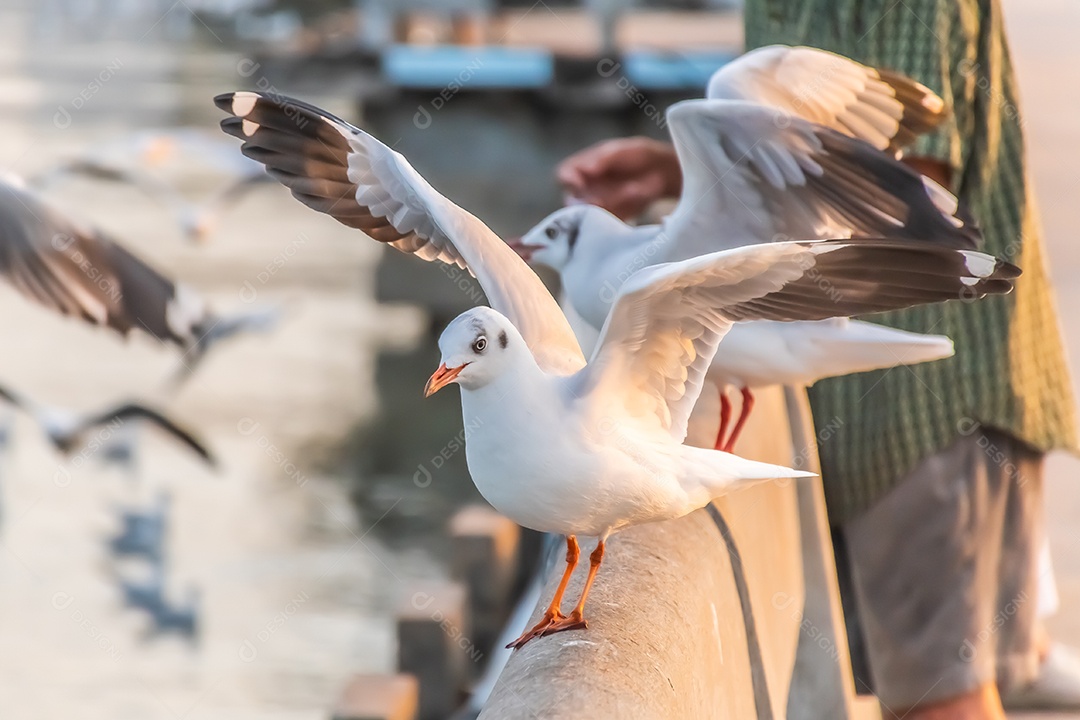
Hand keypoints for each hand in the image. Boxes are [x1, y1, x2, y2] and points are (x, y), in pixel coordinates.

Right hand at [556, 137, 681, 220]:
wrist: (663, 171)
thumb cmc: (637, 154)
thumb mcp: (620, 150)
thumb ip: (603, 158)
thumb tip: (587, 169)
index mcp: (581, 167)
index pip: (563, 175)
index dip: (568, 180)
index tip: (580, 184)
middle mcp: (585, 188)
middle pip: (572, 200)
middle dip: (585, 201)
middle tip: (600, 199)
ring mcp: (598, 205)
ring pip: (590, 213)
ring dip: (608, 205)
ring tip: (631, 190)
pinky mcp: (612, 218)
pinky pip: (609, 221)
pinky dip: (621, 212)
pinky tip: (636, 198)